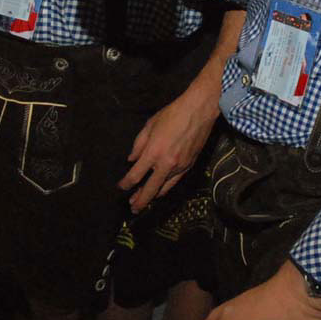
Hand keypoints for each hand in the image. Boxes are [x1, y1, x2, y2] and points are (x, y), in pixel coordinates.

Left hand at [118, 84, 217, 212]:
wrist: (199, 111)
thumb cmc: (173, 114)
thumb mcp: (150, 125)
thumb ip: (138, 144)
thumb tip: (132, 159)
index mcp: (153, 152)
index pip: (136, 175)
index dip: (126, 184)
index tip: (121, 187)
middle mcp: (166, 163)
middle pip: (150, 189)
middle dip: (139, 200)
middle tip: (132, 208)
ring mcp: (179, 166)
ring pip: (164, 188)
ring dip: (153, 196)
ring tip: (144, 202)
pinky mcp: (189, 166)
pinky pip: (175, 182)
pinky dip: (166, 188)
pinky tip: (160, 191)